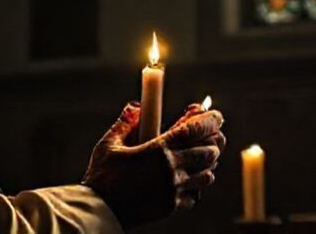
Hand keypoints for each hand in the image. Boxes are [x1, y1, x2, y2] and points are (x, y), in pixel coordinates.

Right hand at [82, 102, 225, 228]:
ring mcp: (174, 190)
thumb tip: (137, 105)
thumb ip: (126, 122)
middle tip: (210, 134)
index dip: (210, 120)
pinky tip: (187, 179)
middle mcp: (172, 170)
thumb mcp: (109, 144)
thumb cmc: (102, 175)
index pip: (195, 130)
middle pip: (209, 152)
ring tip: (199, 156)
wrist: (100, 210)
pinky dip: (196, 185)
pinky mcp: (172, 206)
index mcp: (159, 150)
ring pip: (207, 175)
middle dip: (213, 141)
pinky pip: (195, 195)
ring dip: (207, 164)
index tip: (216, 115)